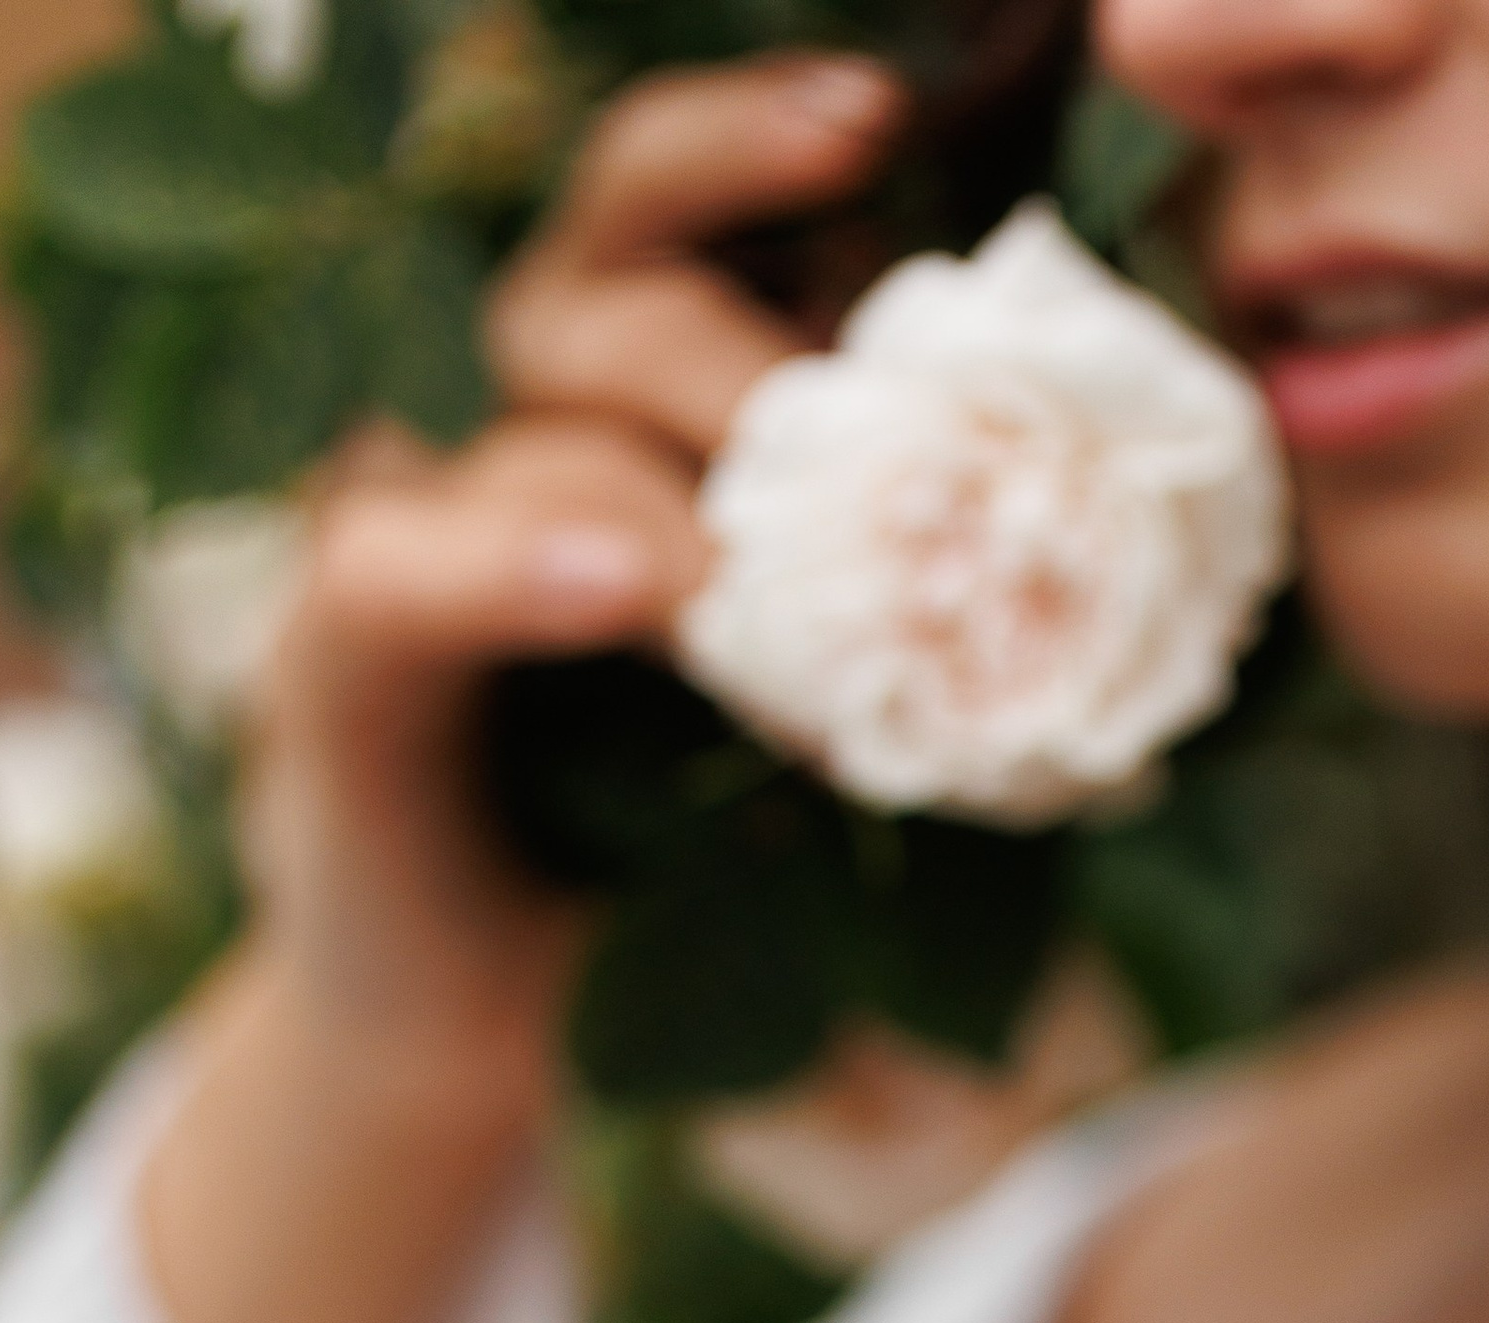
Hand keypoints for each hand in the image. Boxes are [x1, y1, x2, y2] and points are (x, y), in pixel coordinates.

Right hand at [138, 55, 901, 1322]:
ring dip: (662, 456)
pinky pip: (397, 573)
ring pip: (524, 406)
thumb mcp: (838, 745)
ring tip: (758, 551)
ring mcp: (417, 531)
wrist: (499, 1033)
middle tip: (843, 404)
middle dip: (734, 317)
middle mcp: (514, 431)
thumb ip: (941, 656)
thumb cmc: (677, 872)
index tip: (881, 122)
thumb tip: (1150, 626)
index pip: (677, 213)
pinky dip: (509, 563)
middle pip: (602, 270)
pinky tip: (626, 582)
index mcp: (633, 414)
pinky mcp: (338, 665)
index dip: (763, 144)